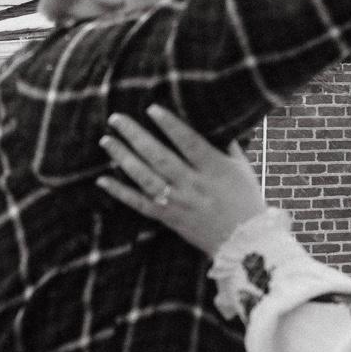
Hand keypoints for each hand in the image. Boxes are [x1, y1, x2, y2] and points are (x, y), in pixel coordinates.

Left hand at [97, 104, 269, 256]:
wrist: (247, 243)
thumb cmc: (247, 201)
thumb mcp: (242, 169)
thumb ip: (226, 145)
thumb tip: (213, 119)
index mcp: (216, 170)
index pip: (190, 143)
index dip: (170, 125)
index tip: (152, 109)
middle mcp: (195, 185)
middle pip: (160, 157)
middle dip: (136, 136)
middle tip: (116, 119)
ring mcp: (180, 203)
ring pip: (146, 178)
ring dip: (124, 158)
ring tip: (107, 141)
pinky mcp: (169, 218)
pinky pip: (140, 204)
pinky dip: (120, 192)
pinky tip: (103, 179)